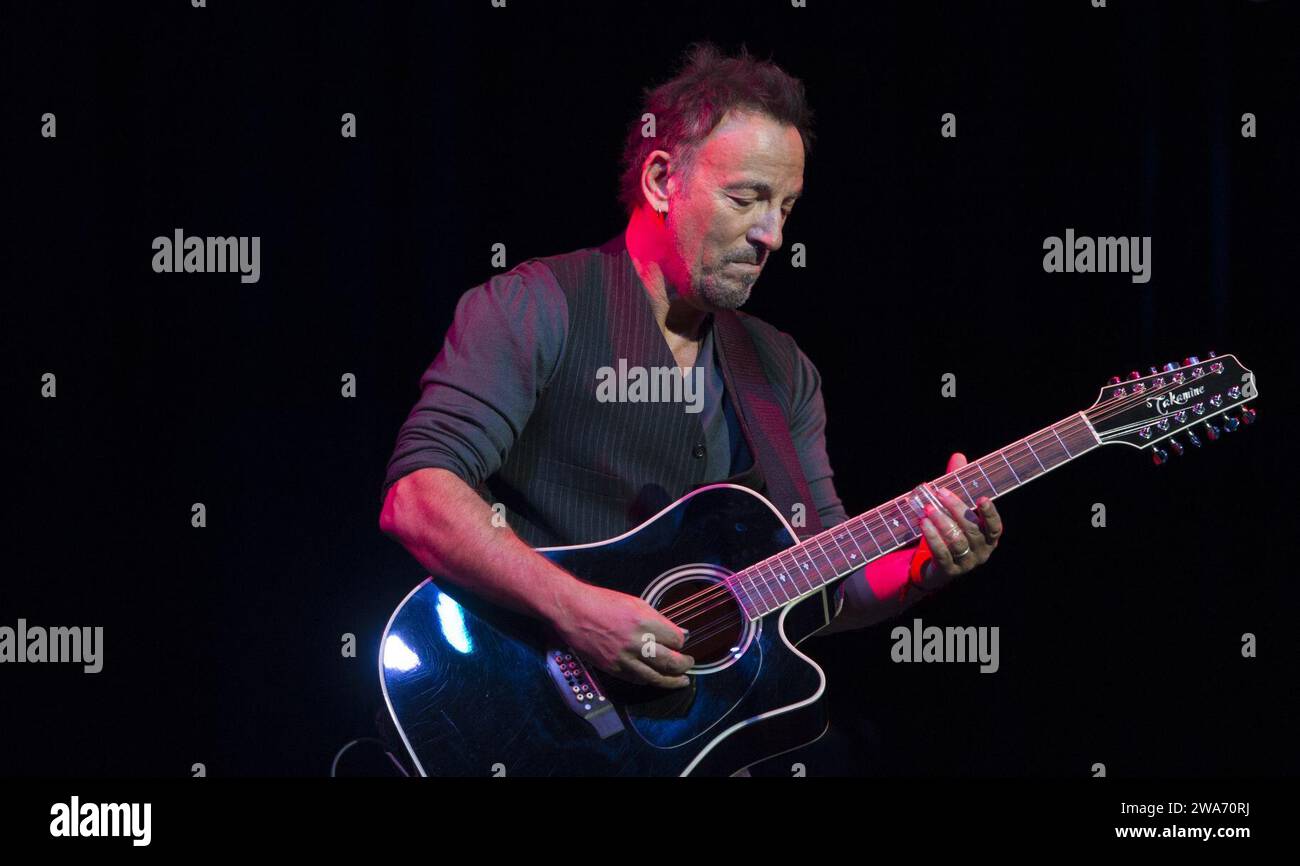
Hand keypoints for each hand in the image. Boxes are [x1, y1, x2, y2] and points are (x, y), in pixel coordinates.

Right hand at [552, 583, 694, 687]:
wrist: (573, 611)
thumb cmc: (602, 602)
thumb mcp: (634, 603)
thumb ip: (656, 619)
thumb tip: (675, 632)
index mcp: (644, 622)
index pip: (676, 640)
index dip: (682, 641)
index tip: (681, 642)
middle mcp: (636, 642)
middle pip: (671, 662)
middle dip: (684, 664)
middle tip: (689, 663)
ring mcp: (624, 659)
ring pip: (656, 677)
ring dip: (672, 681)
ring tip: (681, 680)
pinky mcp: (613, 669)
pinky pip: (637, 679)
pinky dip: (650, 680)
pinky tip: (655, 678)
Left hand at [914, 452, 1003, 584]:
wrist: (936, 567)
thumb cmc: (951, 532)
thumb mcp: (955, 510)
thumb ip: (958, 485)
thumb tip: (958, 456)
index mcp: (989, 538)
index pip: (995, 527)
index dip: (990, 513)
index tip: (982, 498)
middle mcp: (982, 552)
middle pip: (971, 529)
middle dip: (955, 509)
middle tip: (939, 493)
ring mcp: (966, 563)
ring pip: (956, 540)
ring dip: (941, 522)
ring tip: (927, 508)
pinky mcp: (949, 571)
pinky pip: (941, 553)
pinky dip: (932, 537)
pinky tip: (923, 523)